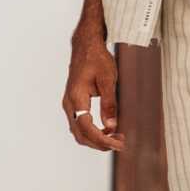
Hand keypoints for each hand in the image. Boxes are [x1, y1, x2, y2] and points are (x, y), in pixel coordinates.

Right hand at [63, 32, 124, 153]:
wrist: (86, 46)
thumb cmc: (97, 59)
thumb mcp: (108, 79)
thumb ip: (109, 103)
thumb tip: (111, 126)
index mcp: (76, 97)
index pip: (86, 127)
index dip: (101, 139)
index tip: (117, 144)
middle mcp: (69, 103)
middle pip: (80, 134)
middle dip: (99, 143)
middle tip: (120, 144)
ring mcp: (69, 104)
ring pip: (79, 131)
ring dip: (96, 139)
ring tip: (116, 138)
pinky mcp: (73, 103)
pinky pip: (79, 124)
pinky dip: (92, 132)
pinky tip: (107, 130)